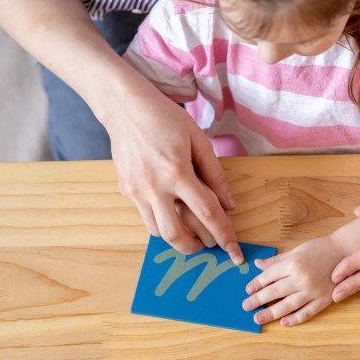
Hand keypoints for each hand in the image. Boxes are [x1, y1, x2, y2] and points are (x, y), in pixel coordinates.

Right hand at [103, 79, 243, 263]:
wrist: (125, 107)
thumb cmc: (165, 118)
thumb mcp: (198, 139)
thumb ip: (215, 174)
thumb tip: (229, 205)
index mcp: (177, 172)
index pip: (207, 213)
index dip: (224, 235)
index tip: (235, 252)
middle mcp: (154, 186)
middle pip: (177, 235)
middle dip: (196, 247)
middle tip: (209, 245)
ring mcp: (136, 191)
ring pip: (158, 232)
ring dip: (177, 238)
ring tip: (192, 232)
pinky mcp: (125, 190)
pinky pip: (146, 217)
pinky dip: (162, 221)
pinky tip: (172, 212)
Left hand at [243, 237, 343, 326]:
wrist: (345, 252)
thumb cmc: (320, 248)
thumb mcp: (296, 250)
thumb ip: (277, 260)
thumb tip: (258, 264)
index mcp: (294, 263)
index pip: (269, 276)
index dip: (256, 284)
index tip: (248, 290)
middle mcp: (302, 278)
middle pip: (274, 292)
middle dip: (258, 300)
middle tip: (246, 306)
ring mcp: (313, 291)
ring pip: (287, 306)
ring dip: (271, 313)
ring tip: (258, 318)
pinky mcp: (323, 300)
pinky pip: (306, 313)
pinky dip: (294, 319)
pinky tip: (283, 323)